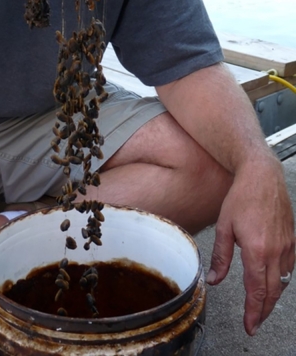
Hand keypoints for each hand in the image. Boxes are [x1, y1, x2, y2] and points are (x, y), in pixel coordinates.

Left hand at [207, 156, 294, 334]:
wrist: (263, 176)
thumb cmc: (241, 197)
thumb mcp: (224, 226)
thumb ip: (221, 256)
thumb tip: (214, 279)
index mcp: (257, 250)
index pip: (257, 290)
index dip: (253, 311)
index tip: (250, 325)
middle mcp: (276, 251)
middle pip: (273, 291)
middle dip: (264, 311)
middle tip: (254, 323)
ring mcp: (287, 246)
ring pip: (283, 281)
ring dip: (272, 297)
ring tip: (261, 306)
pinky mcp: (292, 240)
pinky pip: (289, 267)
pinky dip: (281, 279)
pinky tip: (272, 281)